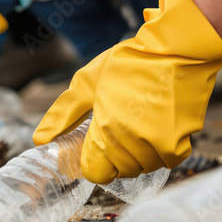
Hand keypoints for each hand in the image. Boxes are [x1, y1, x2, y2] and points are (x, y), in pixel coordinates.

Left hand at [34, 0, 221, 182]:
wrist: (178, 49)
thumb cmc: (131, 61)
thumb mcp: (87, 82)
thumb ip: (63, 114)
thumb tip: (41, 139)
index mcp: (107, 129)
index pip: (95, 172)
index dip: (92, 160)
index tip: (95, 145)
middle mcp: (134, 142)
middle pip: (119, 171)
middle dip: (114, 155)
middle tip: (118, 128)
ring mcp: (159, 145)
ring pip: (143, 167)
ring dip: (138, 154)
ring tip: (138, 125)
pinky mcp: (181, 143)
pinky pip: (166, 161)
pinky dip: (161, 151)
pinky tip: (157, 129)